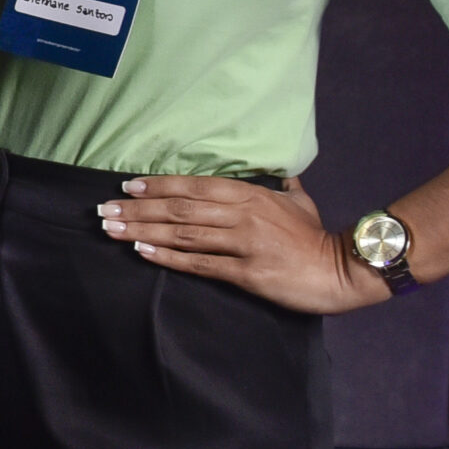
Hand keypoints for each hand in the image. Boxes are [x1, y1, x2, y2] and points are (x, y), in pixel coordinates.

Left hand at [100, 173, 385, 313]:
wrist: (342, 270)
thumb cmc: (317, 236)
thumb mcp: (299, 202)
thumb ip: (282, 186)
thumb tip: (278, 175)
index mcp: (251, 195)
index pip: (194, 186)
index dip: (159, 185)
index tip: (128, 185)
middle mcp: (242, 215)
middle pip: (180, 209)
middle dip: (139, 208)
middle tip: (106, 209)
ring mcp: (243, 244)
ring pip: (183, 234)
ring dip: (144, 231)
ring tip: (113, 229)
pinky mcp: (245, 273)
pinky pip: (199, 264)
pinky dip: (168, 257)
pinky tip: (142, 252)